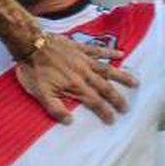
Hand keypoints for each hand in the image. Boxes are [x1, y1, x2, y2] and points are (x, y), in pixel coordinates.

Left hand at [14, 32, 136, 124]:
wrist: (30, 44)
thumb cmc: (33, 70)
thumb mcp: (40, 94)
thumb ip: (55, 108)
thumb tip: (69, 121)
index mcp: (75, 86)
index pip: (94, 102)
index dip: (104, 112)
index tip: (113, 120)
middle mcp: (84, 73)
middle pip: (105, 87)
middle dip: (117, 98)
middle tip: (126, 107)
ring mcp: (83, 59)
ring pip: (107, 69)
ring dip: (121, 76)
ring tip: (134, 82)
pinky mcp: (80, 48)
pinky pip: (98, 50)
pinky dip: (110, 53)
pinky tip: (120, 55)